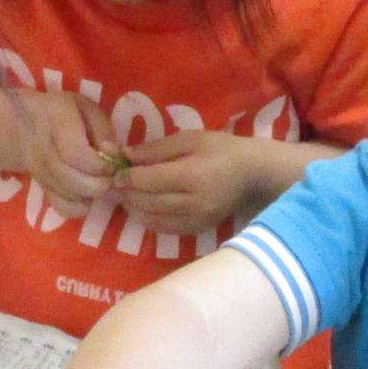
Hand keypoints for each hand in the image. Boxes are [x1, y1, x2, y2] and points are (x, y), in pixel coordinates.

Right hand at [11, 91, 118, 218]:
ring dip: (92, 194)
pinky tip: (86, 193)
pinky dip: (80, 207)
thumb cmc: (65, 114)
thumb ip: (103, 130)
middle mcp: (42, 149)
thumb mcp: (87, 109)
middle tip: (110, 176)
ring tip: (99, 180)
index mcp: (56, 121)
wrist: (25, 125)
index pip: (75, 154)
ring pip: (69, 197)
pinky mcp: (41, 188)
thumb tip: (112, 155)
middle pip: (72, 180)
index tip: (112, 162)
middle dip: (100, 184)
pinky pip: (62, 208)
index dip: (100, 164)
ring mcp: (38, 172)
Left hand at [118, 131, 270, 233]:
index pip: (148, 180)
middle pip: (147, 202)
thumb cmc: (222, 150)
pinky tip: (141, 207)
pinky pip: (164, 228)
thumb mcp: (190, 139)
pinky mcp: (197, 230)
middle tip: (115, 183)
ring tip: (125, 195)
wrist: (253, 175)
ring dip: (133, 208)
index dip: (127, 177)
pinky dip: (147, 219)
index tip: (116, 171)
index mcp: (192, 176)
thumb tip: (125, 155)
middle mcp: (193, 203)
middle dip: (127, 193)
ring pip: (152, 219)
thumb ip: (156, 148)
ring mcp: (196, 220)